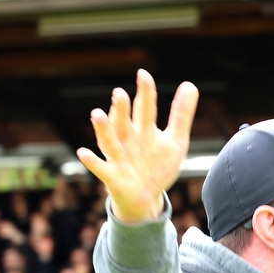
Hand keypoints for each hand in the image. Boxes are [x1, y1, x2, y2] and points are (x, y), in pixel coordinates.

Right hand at [76, 69, 198, 223]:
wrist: (146, 198)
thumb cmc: (158, 167)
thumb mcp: (175, 141)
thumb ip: (181, 115)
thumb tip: (190, 84)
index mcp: (144, 130)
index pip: (144, 108)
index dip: (144, 92)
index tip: (143, 74)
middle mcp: (128, 140)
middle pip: (124, 121)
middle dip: (121, 108)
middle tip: (120, 93)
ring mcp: (118, 157)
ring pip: (109, 141)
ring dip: (103, 129)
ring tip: (97, 114)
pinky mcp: (112, 176)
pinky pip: (100, 168)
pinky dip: (92, 162)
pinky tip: (83, 152)